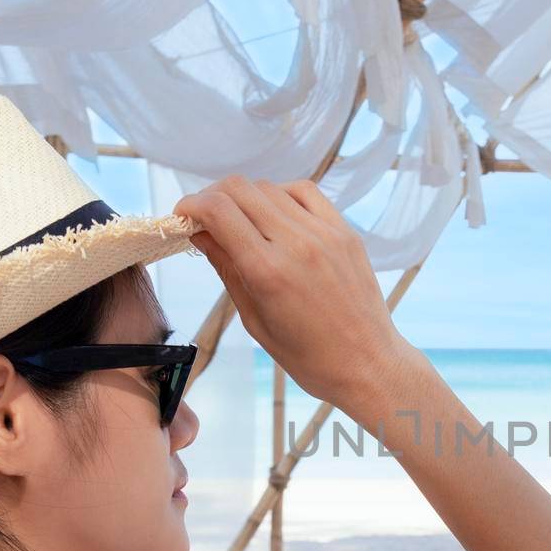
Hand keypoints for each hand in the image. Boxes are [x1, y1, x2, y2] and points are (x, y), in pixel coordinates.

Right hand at [174, 176, 415, 411]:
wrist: (367, 363)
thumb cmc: (308, 356)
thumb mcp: (254, 319)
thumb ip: (227, 269)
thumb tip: (199, 232)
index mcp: (268, 271)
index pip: (217, 210)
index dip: (190, 205)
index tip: (182, 216)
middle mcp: (296, 243)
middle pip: (239, 189)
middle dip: (212, 197)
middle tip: (205, 218)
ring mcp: (325, 233)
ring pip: (270, 187)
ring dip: (246, 198)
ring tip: (241, 222)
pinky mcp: (345, 232)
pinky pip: (305, 193)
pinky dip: (281, 194)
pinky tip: (274, 214)